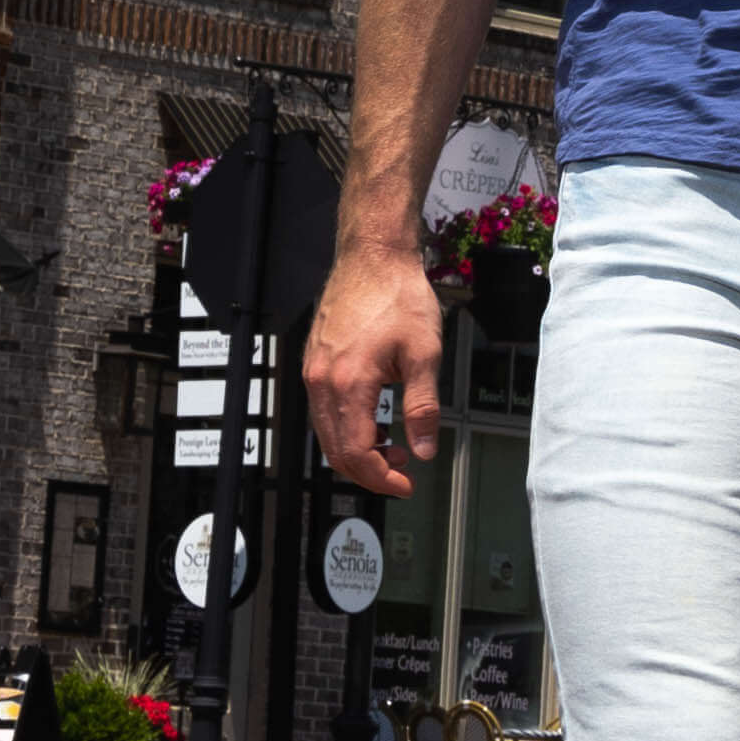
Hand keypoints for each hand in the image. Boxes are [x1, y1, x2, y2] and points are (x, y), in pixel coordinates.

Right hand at [302, 244, 440, 500]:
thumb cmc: (397, 295)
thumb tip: (425, 448)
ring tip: (395, 445)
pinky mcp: (314, 362)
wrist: (373, 256)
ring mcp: (314, 372)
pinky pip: (323, 411)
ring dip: (358, 450)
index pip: (357, 453)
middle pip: (336, 451)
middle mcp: (322, 381)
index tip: (405, 484)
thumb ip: (423, 407)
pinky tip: (376, 420)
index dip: (382, 478)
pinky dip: (347, 428)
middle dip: (370, 471)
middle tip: (403, 471)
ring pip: (327, 434)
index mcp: (349, 383)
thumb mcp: (424, 354)